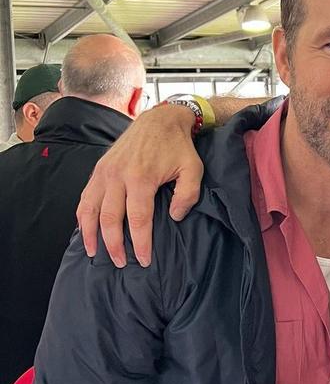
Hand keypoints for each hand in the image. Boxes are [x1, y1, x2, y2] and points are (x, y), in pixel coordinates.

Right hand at [76, 104, 203, 267]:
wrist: (159, 120)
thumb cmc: (178, 148)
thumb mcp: (193, 170)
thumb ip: (187, 196)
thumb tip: (174, 217)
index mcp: (141, 178)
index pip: (138, 220)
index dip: (140, 243)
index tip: (142, 260)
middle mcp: (118, 175)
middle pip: (109, 219)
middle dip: (113, 245)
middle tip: (120, 263)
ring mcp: (105, 172)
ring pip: (90, 209)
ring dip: (90, 234)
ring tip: (93, 253)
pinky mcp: (99, 169)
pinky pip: (85, 196)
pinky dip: (82, 215)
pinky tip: (85, 230)